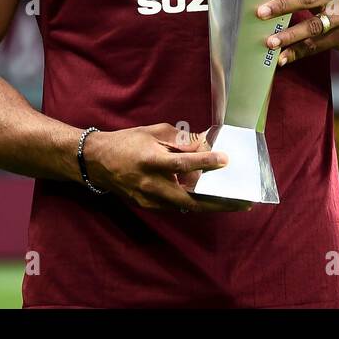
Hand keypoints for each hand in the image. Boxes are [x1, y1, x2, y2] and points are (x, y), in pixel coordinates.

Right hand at [82, 123, 253, 212]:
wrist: (97, 162)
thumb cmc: (127, 142)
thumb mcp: (152, 132)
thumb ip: (179, 139)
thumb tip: (203, 145)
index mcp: (151, 160)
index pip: (183, 163)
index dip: (205, 161)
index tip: (225, 159)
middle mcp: (151, 184)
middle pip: (190, 199)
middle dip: (218, 203)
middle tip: (242, 202)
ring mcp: (149, 199)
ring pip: (186, 206)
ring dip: (209, 204)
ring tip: (231, 202)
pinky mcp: (148, 206)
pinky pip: (176, 205)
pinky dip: (192, 201)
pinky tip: (207, 197)